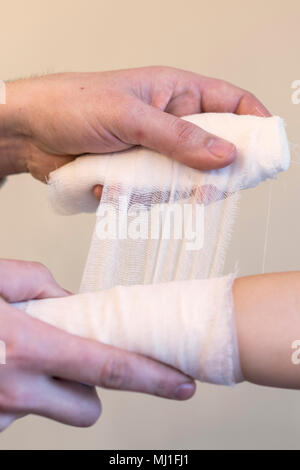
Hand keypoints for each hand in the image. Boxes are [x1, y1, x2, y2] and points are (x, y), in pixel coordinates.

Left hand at [0, 66, 269, 193]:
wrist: (30, 134)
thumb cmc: (71, 104)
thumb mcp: (130, 116)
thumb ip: (178, 137)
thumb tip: (225, 154)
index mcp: (175, 92)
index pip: (229, 101)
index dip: (253, 121)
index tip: (267, 146)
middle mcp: (169, 122)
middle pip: (213, 147)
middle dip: (214, 168)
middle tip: (211, 185)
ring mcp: (153, 151)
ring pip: (185, 177)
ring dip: (172, 187)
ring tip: (146, 183)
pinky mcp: (136, 175)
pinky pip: (156, 194)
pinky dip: (144, 197)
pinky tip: (119, 188)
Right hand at [0, 259, 194, 431]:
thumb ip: (39, 284)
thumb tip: (68, 303)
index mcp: (27, 348)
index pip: (108, 368)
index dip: (152, 378)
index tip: (182, 384)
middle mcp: (15, 391)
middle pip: (88, 407)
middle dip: (88, 387)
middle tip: (65, 358)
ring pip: (49, 410)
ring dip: (45, 390)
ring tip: (15, 357)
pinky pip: (15, 413)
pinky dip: (14, 394)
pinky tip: (0, 369)